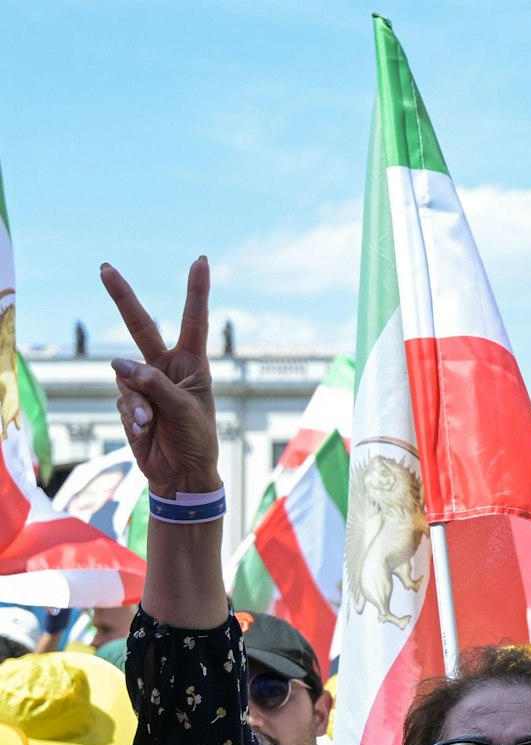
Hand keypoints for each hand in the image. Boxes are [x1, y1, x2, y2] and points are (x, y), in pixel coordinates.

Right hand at [99, 258, 221, 497]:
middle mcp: (167, 367)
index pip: (194, 321)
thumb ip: (154, 384)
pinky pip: (123, 400)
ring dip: (139, 401)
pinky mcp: (130, 402)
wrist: (182, 473)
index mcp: (192, 363)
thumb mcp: (184, 409)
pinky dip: (133, 416)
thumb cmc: (196, 439)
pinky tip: (145, 431)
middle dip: (123, 297)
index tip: (201, 261)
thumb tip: (116, 364)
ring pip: (126, 376)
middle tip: (104, 267)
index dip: (196, 291)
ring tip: (154, 422)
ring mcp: (145, 383)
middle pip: (141, 326)